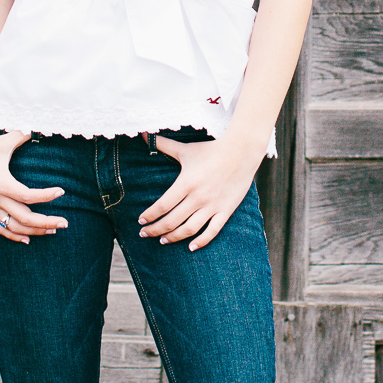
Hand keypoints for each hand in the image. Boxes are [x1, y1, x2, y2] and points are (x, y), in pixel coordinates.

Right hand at [0, 129, 67, 245]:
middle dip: (47, 222)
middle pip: (25, 218)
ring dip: (35, 231)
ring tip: (52, 230)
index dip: (47, 196)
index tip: (61, 191)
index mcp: (1, 183)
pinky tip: (27, 239)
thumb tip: (39, 129)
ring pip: (15, 227)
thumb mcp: (2, 141)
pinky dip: (14, 236)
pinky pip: (1, 228)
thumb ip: (22, 135)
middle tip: (65, 223)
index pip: (28, 196)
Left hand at [137, 132, 260, 250]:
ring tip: (163, 240)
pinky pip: (212, 231)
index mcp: (186, 183)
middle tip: (145, 234)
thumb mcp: (186, 149)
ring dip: (173, 237)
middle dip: (156, 229)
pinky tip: (191, 247)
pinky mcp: (225, 210)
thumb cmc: (211, 150)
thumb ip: (164, 145)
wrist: (241, 152)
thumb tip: (144, 135)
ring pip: (189, 229)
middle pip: (172, 220)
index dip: (150, 216)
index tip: (141, 220)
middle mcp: (198, 197)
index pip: (163, 205)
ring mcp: (212, 205)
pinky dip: (201, 241)